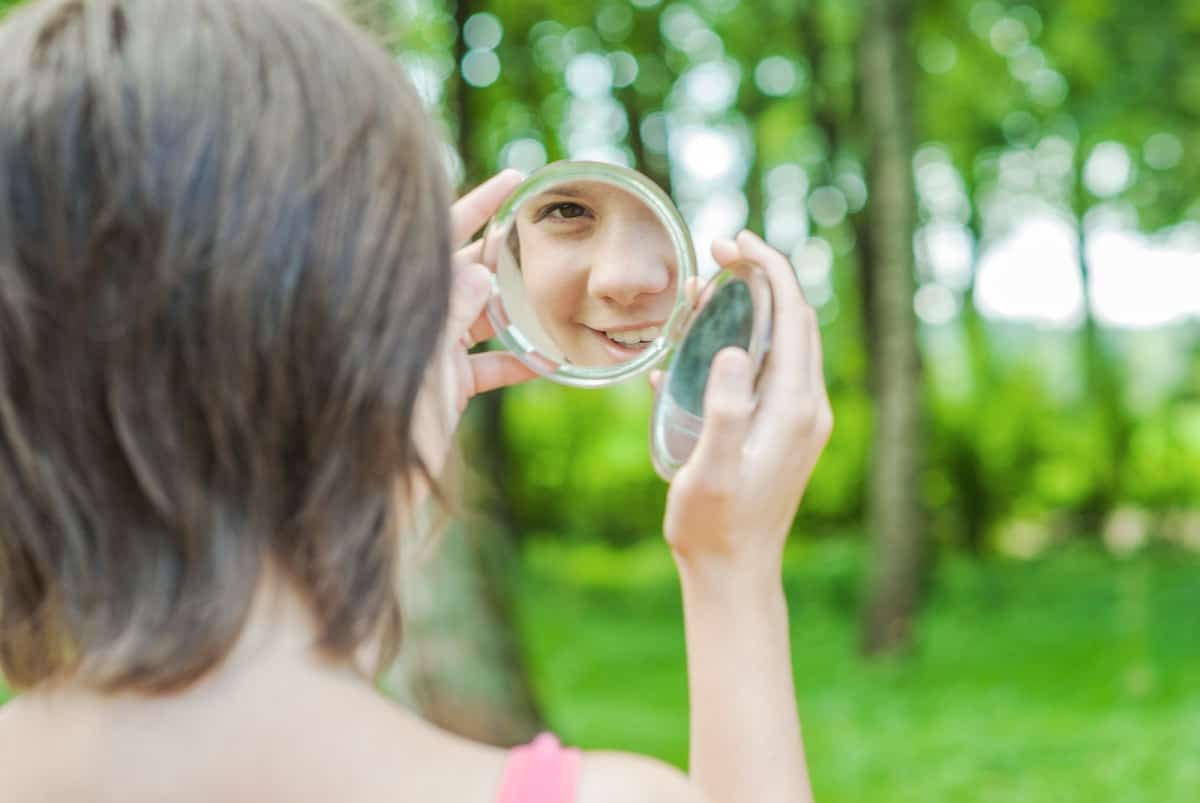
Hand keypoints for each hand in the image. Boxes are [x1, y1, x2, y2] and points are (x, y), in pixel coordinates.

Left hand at [413, 171, 536, 473]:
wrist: (375, 491)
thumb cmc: (388, 425)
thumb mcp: (425, 360)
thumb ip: (452, 310)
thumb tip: (480, 270)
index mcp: (403, 298)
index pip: (441, 235)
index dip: (477, 203)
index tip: (513, 179)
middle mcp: (417, 317)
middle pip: (467, 270)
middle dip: (508, 251)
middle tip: (550, 233)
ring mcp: (431, 352)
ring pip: (484, 315)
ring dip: (521, 305)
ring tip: (562, 289)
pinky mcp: (448, 388)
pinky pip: (490, 364)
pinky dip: (521, 361)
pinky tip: (554, 359)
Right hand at [659, 231, 832, 582]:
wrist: (735, 573)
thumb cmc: (713, 525)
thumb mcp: (708, 468)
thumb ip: (723, 409)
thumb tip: (734, 349)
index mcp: (794, 408)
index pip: (794, 314)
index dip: (769, 268)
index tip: (735, 241)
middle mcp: (807, 407)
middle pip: (794, 320)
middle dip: (761, 278)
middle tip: (715, 257)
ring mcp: (799, 420)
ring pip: (783, 343)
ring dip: (751, 309)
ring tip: (705, 297)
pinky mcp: (786, 432)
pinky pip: (771, 372)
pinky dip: (745, 344)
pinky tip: (699, 353)